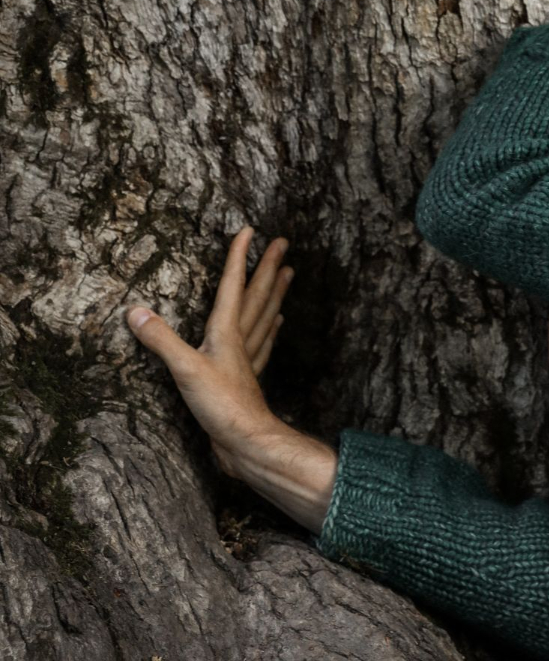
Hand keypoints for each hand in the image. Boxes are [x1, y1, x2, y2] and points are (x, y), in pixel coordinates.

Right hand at [126, 225, 292, 465]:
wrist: (245, 442)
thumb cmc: (220, 405)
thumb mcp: (184, 370)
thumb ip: (161, 340)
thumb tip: (135, 312)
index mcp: (226, 332)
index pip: (232, 285)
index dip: (239, 257)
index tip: (249, 230)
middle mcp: (240, 340)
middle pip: (256, 296)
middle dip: (268, 268)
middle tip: (283, 243)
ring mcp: (247, 359)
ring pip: (264, 317)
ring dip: (275, 294)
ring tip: (289, 273)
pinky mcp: (247, 379)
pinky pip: (263, 345)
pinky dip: (270, 329)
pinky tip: (278, 323)